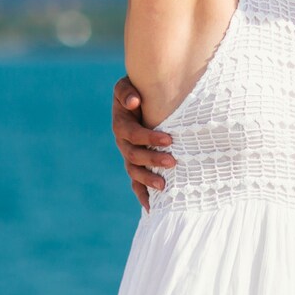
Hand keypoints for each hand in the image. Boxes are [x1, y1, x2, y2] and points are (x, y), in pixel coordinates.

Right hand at [112, 75, 174, 209]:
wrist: (137, 99)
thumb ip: (127, 91)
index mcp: (121, 124)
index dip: (149, 138)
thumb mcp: (126, 86)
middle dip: (153, 160)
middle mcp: (123, 143)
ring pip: (134, 172)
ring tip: (164, 186)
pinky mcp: (135, 165)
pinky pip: (136, 183)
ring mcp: (128, 155)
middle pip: (133, 156)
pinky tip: (153, 208)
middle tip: (173, 162)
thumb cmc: (135, 91)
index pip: (132, 134)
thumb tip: (133, 102)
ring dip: (148, 180)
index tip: (169, 140)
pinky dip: (143, 195)